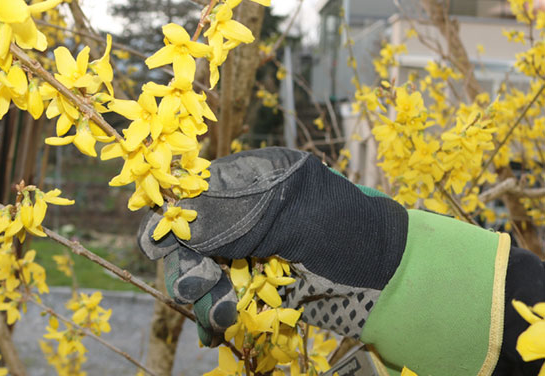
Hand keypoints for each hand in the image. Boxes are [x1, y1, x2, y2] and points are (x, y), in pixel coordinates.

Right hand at [137, 147, 408, 344]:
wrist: (388, 281)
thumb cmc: (349, 234)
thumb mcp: (292, 217)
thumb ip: (231, 219)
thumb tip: (167, 222)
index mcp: (250, 179)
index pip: (192, 192)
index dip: (176, 219)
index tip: (169, 246)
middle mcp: (240, 212)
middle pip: (187, 235)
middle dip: (187, 263)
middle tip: (201, 285)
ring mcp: (244, 250)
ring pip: (196, 270)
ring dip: (201, 293)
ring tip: (220, 313)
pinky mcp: (250, 284)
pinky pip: (214, 297)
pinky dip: (210, 313)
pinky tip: (215, 326)